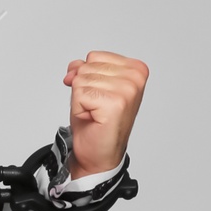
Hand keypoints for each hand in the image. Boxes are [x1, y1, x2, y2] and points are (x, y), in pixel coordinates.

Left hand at [63, 50, 147, 177]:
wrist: (98, 153)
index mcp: (135, 69)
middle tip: (95, 106)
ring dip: (81, 99)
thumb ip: (84, 69)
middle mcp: (134, 78)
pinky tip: (93, 118)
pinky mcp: (115, 103)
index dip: (87, 76)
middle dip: (83, 88)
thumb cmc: (97, 123)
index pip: (94, 56)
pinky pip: (79, 93)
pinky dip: (79, 108)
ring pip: (81, 80)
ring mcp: (127, 90)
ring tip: (95, 113)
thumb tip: (75, 67)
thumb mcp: (90, 87)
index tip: (99, 95)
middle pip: (87, 67)